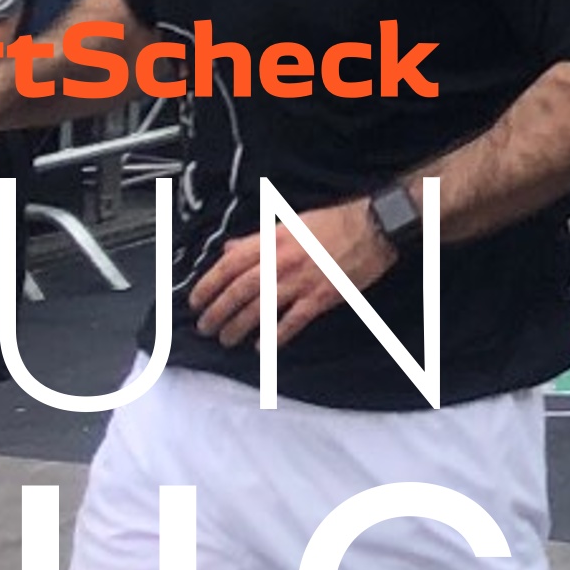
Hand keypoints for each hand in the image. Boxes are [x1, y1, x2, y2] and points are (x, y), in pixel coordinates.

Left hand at [192, 202, 390, 346]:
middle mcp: (282, 262)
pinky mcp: (321, 297)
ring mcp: (302, 281)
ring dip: (239, 327)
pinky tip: (262, 347)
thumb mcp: (291, 223)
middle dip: (217, 312)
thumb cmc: (334, 222)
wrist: (375, 227)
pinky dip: (275, 337)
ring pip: (260, 309)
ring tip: (226, 339)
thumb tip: (229, 249)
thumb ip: (258, 238)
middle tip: (205, 327)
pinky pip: (292, 322)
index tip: (195, 301)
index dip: (207, 285)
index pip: (229, 265)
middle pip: (240, 292)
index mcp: (273, 240)